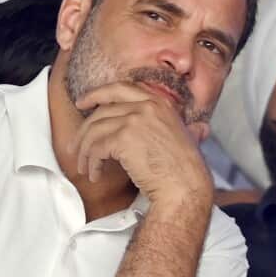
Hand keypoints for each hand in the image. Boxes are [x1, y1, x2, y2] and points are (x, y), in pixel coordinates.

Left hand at [72, 82, 213, 205]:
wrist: (186, 187)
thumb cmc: (187, 171)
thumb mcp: (189, 139)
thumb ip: (188, 129)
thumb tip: (200, 129)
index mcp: (160, 103)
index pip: (120, 89)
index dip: (98, 94)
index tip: (83, 102)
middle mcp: (147, 105)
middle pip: (102, 111)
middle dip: (84, 130)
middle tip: (75, 146)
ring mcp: (135, 119)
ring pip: (95, 130)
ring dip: (85, 151)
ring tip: (84, 167)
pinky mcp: (124, 138)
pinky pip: (96, 147)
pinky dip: (91, 162)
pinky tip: (95, 174)